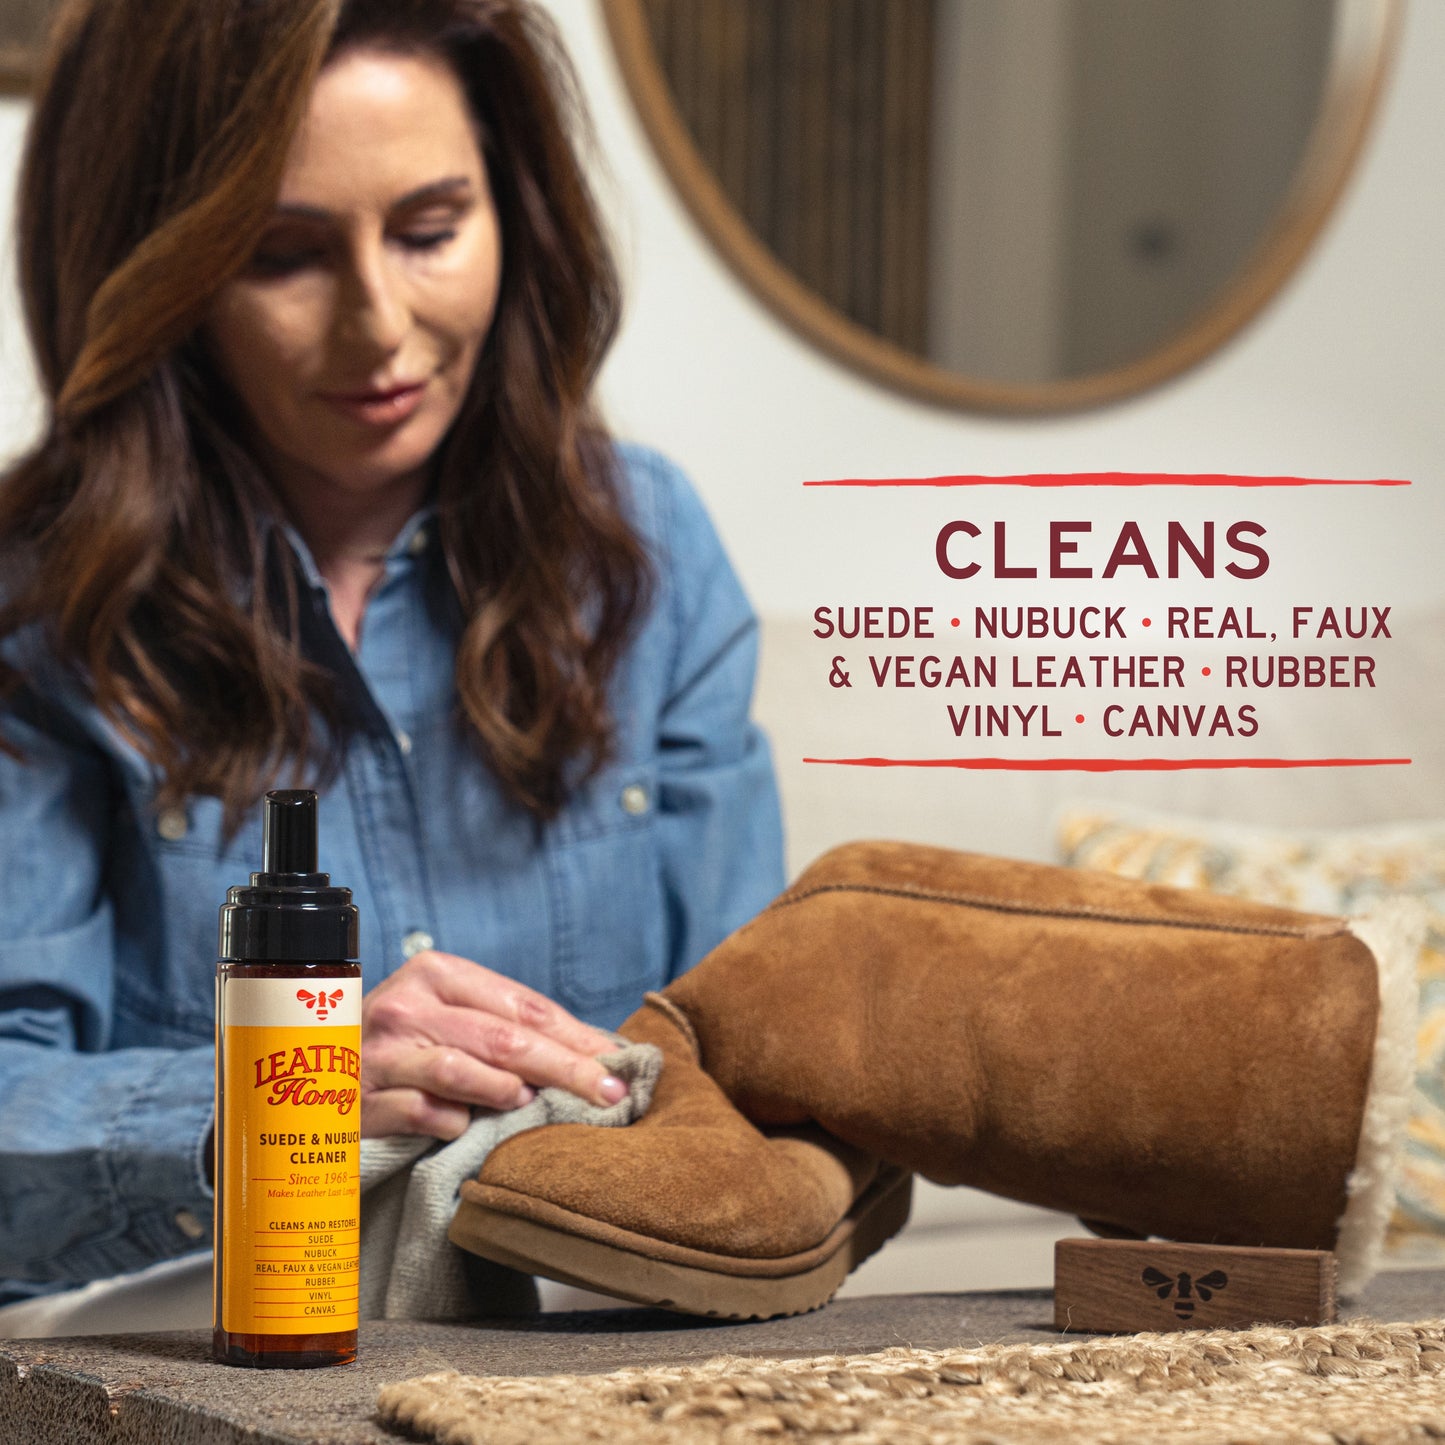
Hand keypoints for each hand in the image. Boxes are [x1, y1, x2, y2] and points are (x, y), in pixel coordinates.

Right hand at [359, 950, 627, 1138]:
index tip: (620, 1063)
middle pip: (504, 1038)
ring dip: (507, 1092)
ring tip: (530, 1103)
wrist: (302, 1076)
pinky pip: (422, 1114)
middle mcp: (406, 1006)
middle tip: (610, 1093)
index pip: (523, 1004)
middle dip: (566, 1068)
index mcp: (437, 974)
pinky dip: (453, 1123)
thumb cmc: (401, 1048)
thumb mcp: (449, 1019)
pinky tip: (464, 1127)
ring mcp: (380, 1053)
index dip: (576, 1036)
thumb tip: (596, 1053)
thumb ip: (509, 1028)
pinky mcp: (358, 1102)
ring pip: (463, 1071)